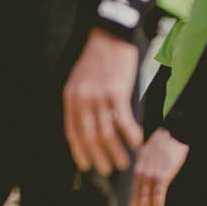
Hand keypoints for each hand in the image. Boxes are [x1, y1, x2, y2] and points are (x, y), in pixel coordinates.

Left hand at [63, 29, 142, 175]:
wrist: (110, 34)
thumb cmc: (99, 59)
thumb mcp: (81, 79)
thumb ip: (83, 102)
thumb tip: (93, 128)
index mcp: (71, 97)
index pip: (72, 132)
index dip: (79, 151)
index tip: (86, 166)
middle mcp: (82, 99)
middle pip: (89, 136)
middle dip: (99, 157)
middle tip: (108, 170)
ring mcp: (98, 95)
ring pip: (106, 132)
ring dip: (115, 151)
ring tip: (124, 163)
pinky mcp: (116, 91)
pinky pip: (122, 120)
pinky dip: (130, 134)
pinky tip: (136, 143)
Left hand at [128, 127, 188, 205]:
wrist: (173, 133)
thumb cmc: (162, 143)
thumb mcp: (146, 154)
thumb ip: (143, 166)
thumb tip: (142, 178)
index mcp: (137, 168)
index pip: (132, 190)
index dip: (132, 204)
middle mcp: (142, 172)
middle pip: (137, 196)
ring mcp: (152, 174)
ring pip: (147, 198)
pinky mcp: (163, 175)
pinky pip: (158, 194)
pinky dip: (158, 205)